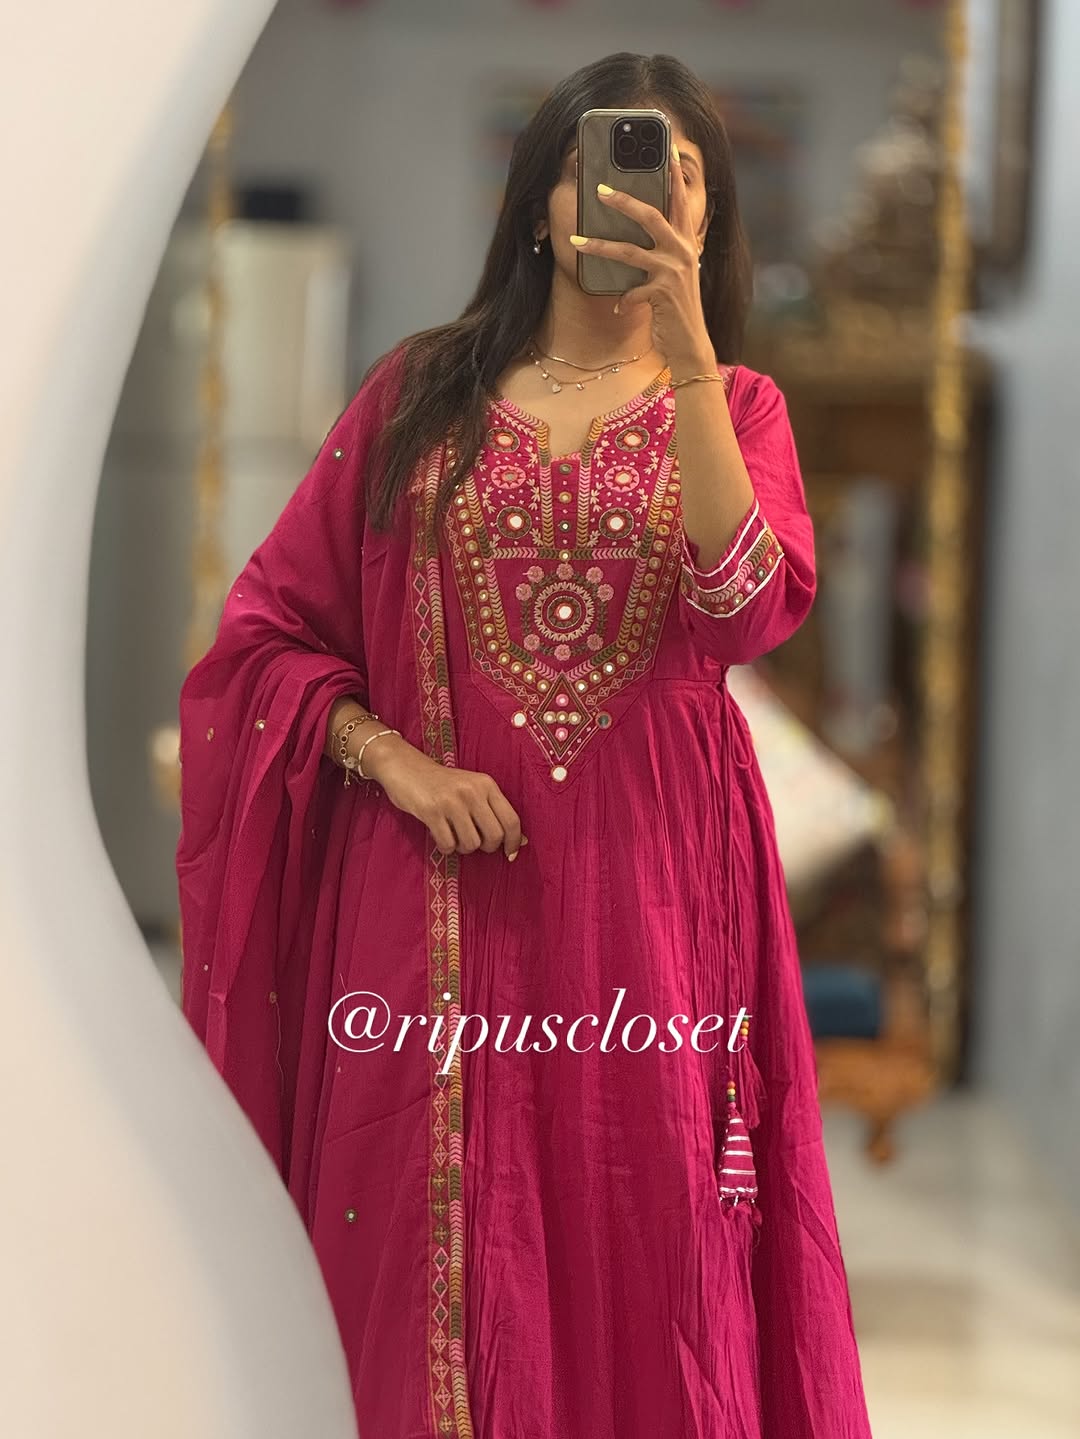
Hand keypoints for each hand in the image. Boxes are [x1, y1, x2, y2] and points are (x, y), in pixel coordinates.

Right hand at [363, 735, 526, 860]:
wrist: (405, 766)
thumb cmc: (442, 783)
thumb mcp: (472, 789)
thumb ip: (495, 812)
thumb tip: (521, 841)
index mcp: (487, 784)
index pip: (512, 820)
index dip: (513, 842)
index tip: (510, 854)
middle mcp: (472, 791)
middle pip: (494, 836)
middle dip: (486, 847)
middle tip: (474, 841)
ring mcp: (452, 801)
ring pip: (471, 844)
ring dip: (463, 847)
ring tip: (454, 835)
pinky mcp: (431, 811)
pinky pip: (448, 844)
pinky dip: (446, 847)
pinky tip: (440, 835)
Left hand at [571, 143, 715, 372]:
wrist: (690, 344)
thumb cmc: (677, 308)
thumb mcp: (674, 274)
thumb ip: (663, 253)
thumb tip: (638, 238)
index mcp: (685, 243)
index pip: (679, 201)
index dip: (674, 175)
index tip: (668, 150)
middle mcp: (681, 252)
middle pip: (650, 215)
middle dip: (624, 200)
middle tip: (600, 189)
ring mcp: (672, 272)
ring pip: (629, 251)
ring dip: (599, 245)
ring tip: (576, 241)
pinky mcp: (662, 294)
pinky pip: (631, 292)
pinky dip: (621, 300)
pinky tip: (617, 306)